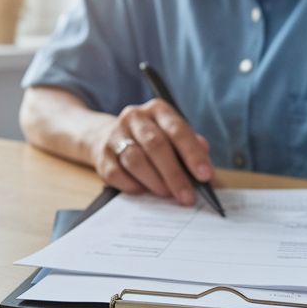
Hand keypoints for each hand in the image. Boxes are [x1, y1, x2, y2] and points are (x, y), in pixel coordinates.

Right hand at [91, 98, 213, 205]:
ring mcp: (115, 135)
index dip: (193, 154)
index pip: (178, 130)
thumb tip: (205, 159)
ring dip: (154, 181)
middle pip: (156, 145)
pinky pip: (117, 174)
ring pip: (135, 160)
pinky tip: (144, 191)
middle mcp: (135, 117)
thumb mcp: (173, 137)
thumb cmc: (150, 141)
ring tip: (167, 194)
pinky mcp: (101, 155)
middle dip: (174, 174)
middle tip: (187, 197)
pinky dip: (133, 186)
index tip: (205, 175)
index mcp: (158, 110)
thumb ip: (191, 147)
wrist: (106, 137)